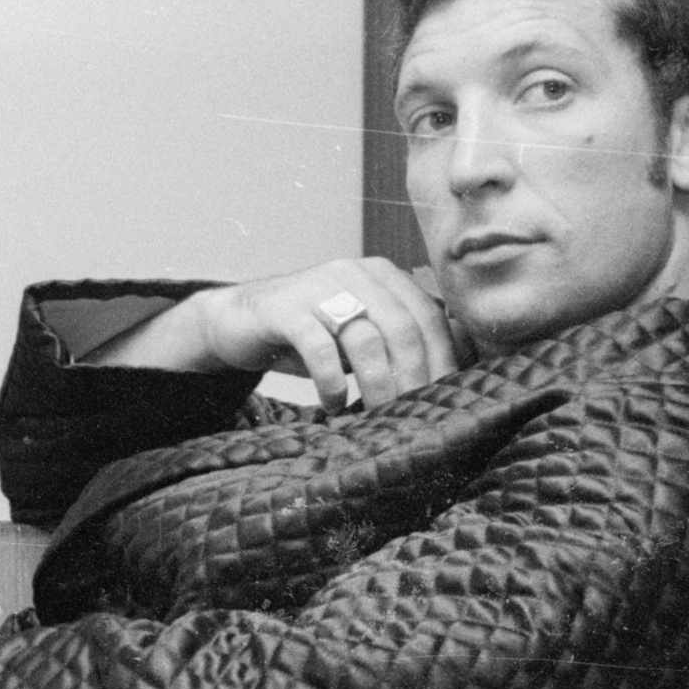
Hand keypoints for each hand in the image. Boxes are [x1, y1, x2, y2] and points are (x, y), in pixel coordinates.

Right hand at [90, 259, 460, 408]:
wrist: (237, 320)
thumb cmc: (308, 334)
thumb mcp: (359, 334)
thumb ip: (397, 342)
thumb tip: (451, 375)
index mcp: (382, 274)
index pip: (429, 315)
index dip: (442, 359)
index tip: (447, 398)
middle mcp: (355, 272)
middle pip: (403, 328)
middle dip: (414, 378)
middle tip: (415, 416)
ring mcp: (318, 286)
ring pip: (366, 338)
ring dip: (377, 385)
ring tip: (377, 415)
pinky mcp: (284, 307)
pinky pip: (319, 347)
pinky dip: (332, 381)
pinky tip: (333, 404)